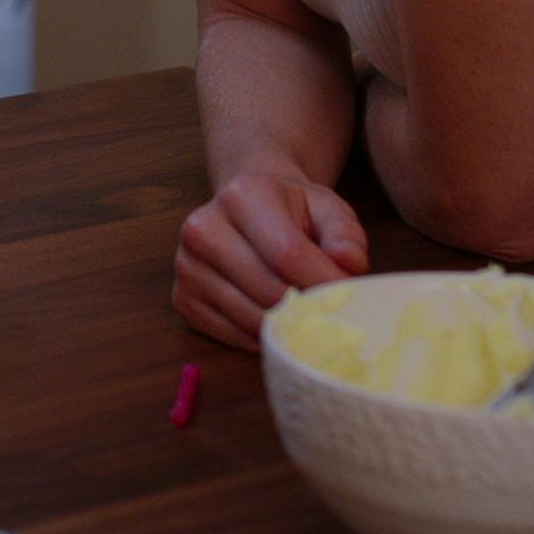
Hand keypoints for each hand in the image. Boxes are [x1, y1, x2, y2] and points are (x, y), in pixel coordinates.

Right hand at [173, 170, 370, 349]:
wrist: (247, 207)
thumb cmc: (291, 211)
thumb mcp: (326, 208)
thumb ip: (344, 234)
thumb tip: (348, 264)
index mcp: (241, 195)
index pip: (287, 252)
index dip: (324, 283)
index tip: (351, 298)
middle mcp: (203, 227)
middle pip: (267, 290)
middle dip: (308, 310)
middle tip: (333, 316)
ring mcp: (187, 265)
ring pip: (249, 318)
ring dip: (286, 328)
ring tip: (306, 319)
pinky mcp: (182, 297)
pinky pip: (229, 335)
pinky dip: (260, 339)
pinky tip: (276, 323)